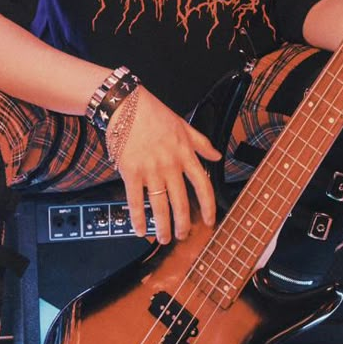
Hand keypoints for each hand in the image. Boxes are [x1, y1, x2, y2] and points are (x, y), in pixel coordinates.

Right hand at [108, 87, 220, 244]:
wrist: (126, 105)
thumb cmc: (154, 113)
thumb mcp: (184, 125)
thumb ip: (202, 143)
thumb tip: (216, 155)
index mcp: (185, 155)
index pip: (203, 186)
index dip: (208, 207)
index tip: (208, 221)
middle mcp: (170, 166)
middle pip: (181, 203)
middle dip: (183, 225)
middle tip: (182, 236)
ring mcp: (151, 171)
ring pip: (160, 207)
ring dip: (162, 227)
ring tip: (163, 238)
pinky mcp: (131, 172)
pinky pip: (136, 201)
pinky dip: (138, 219)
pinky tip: (139, 230)